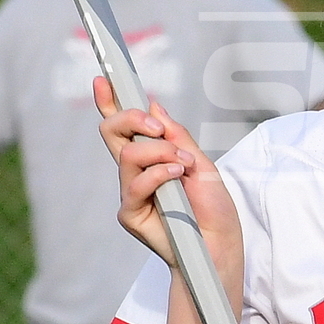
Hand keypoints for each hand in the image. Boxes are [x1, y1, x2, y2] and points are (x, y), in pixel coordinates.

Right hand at [93, 76, 242, 284]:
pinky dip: (159, 173)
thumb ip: (176, 137)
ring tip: (184, 165)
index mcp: (151, 159)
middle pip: (112, 133)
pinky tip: (177, 176)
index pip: (124, 128)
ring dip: (160, 153)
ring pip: (128, 155)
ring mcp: (131, 193)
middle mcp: (135, 174)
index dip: (109, 103)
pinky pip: (135, 184)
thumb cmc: (213, 207)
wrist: (220, 244)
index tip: (103, 79)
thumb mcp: (201, 163)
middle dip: (130, 118)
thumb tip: (154, 106)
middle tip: (157, 128)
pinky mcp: (130, 214)